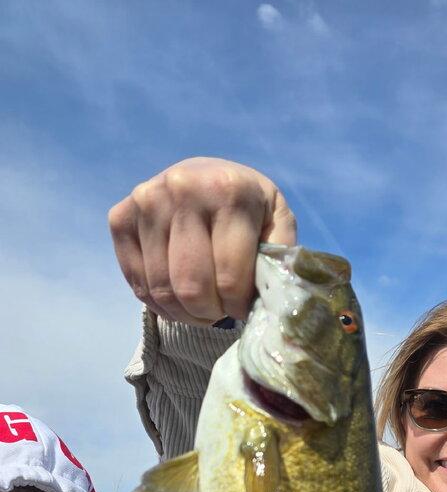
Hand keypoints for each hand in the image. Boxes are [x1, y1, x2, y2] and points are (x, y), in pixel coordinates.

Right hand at [108, 157, 297, 324]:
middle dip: (210, 313)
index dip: (238, 307)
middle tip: (221, 312)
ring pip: (162, 291)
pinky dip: (159, 305)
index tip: (243, 307)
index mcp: (229, 190)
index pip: (229, 277)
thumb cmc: (250, 209)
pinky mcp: (120, 216)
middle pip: (191, 288)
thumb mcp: (277, 222)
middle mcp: (183, 188)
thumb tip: (271, 299)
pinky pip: (136, 283)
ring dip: (185, 313)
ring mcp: (146, 200)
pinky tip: (178, 299)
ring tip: (203, 307)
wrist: (207, 177)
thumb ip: (280, 256)